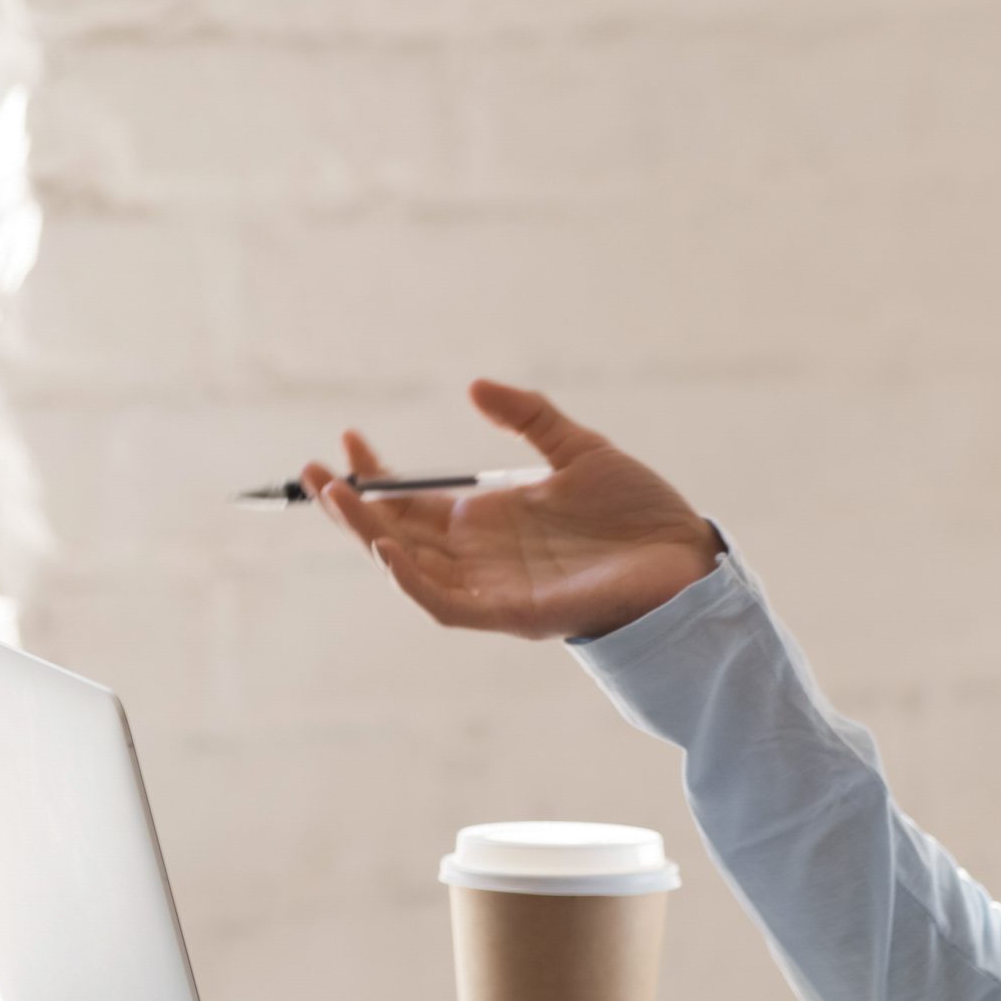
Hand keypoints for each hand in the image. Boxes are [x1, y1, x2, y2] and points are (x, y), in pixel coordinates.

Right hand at [301, 379, 723, 641]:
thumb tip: (474, 386)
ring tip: (339, 498)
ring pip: (410, 569)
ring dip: (370, 537)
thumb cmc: (638, 512)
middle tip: (314, 472)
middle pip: (397, 534)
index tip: (349, 439)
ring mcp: (494, 587)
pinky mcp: (514, 614)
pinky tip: (388, 549)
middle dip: (351, 507)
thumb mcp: (578, 449)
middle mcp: (482, 556)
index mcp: (490, 520)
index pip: (413, 501)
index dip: (377, 474)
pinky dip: (413, 582)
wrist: (686, 556)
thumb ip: (528, 418)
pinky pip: (447, 605)